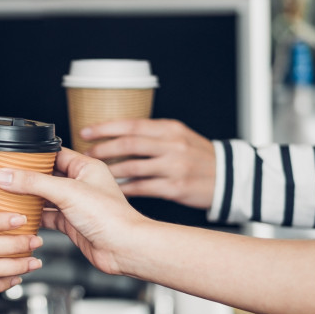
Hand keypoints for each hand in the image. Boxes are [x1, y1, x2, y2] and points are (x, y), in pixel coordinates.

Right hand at [0, 148, 146, 275]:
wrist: (124, 249)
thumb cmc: (110, 217)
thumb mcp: (67, 192)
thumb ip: (34, 183)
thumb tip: (6, 175)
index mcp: (86, 167)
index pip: (54, 153)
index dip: (33, 154)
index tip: (12, 156)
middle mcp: (81, 184)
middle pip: (47, 176)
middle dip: (27, 177)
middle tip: (4, 176)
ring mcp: (76, 205)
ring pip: (45, 197)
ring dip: (28, 198)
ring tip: (6, 195)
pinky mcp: (72, 224)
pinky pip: (48, 217)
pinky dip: (34, 217)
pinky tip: (21, 217)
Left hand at [81, 119, 215, 209]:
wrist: (229, 177)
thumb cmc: (198, 156)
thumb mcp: (179, 136)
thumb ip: (152, 134)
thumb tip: (116, 134)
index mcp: (170, 129)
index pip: (132, 124)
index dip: (105, 127)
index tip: (85, 131)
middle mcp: (172, 146)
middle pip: (129, 144)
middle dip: (102, 149)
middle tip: (85, 154)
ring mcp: (174, 167)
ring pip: (132, 167)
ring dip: (109, 170)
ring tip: (94, 173)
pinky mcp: (175, 188)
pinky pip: (142, 188)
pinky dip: (124, 189)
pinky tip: (112, 189)